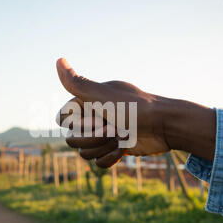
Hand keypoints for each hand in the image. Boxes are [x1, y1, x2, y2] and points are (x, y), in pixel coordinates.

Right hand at [55, 58, 215, 167]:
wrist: (165, 126)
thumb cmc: (135, 108)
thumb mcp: (102, 96)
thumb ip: (77, 83)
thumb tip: (58, 59)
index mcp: (88, 102)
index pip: (64, 120)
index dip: (77, 123)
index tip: (97, 115)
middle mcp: (94, 117)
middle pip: (72, 139)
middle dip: (92, 138)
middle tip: (112, 128)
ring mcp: (103, 134)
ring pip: (85, 152)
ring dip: (103, 147)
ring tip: (121, 138)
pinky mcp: (113, 149)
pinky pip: (98, 162)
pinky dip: (110, 158)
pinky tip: (124, 148)